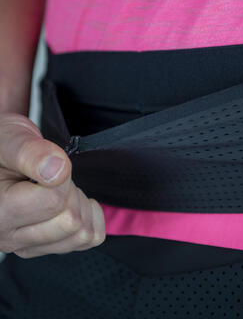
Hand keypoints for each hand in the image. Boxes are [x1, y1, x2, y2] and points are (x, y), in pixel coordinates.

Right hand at [0, 112, 105, 257]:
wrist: (1, 156)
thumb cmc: (3, 146)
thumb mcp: (12, 138)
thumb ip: (32, 152)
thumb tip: (57, 171)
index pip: (54, 202)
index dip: (63, 176)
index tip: (50, 164)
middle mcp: (6, 236)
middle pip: (70, 222)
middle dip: (73, 193)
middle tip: (55, 178)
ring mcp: (25, 245)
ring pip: (81, 235)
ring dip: (81, 206)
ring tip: (61, 189)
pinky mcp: (41, 247)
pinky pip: (87, 240)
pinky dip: (90, 218)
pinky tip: (74, 202)